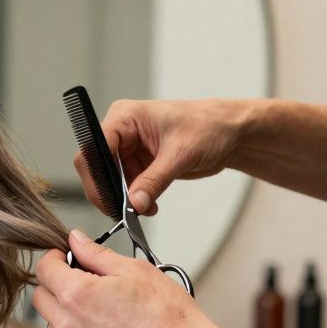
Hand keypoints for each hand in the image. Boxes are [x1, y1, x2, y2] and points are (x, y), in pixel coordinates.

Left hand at [32, 229, 242, 327]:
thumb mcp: (134, 270)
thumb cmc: (168, 316)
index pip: (43, 268)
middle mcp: (68, 325)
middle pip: (40, 296)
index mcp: (76, 295)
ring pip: (52, 322)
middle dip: (55, 283)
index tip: (67, 257)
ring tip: (100, 305)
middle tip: (83, 278)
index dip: (54, 257)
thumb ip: (95, 253)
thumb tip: (75, 240)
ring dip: (65, 309)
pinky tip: (107, 327)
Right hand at [77, 99, 245, 215]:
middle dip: (110, 190)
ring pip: (111, 179)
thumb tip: (134, 203)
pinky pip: (127, 184)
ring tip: (144, 208)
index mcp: (126, 117)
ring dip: (124, 197)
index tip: (107, 200)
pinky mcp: (139, 161)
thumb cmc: (210, 126)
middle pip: (98, 165)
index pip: (94, 147)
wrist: (231, 133)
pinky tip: (148, 205)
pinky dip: (135, 198)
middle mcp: (123, 130)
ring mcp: (130, 147)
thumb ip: (153, 181)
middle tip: (124, 210)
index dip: (96, 176)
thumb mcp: (180, 154)